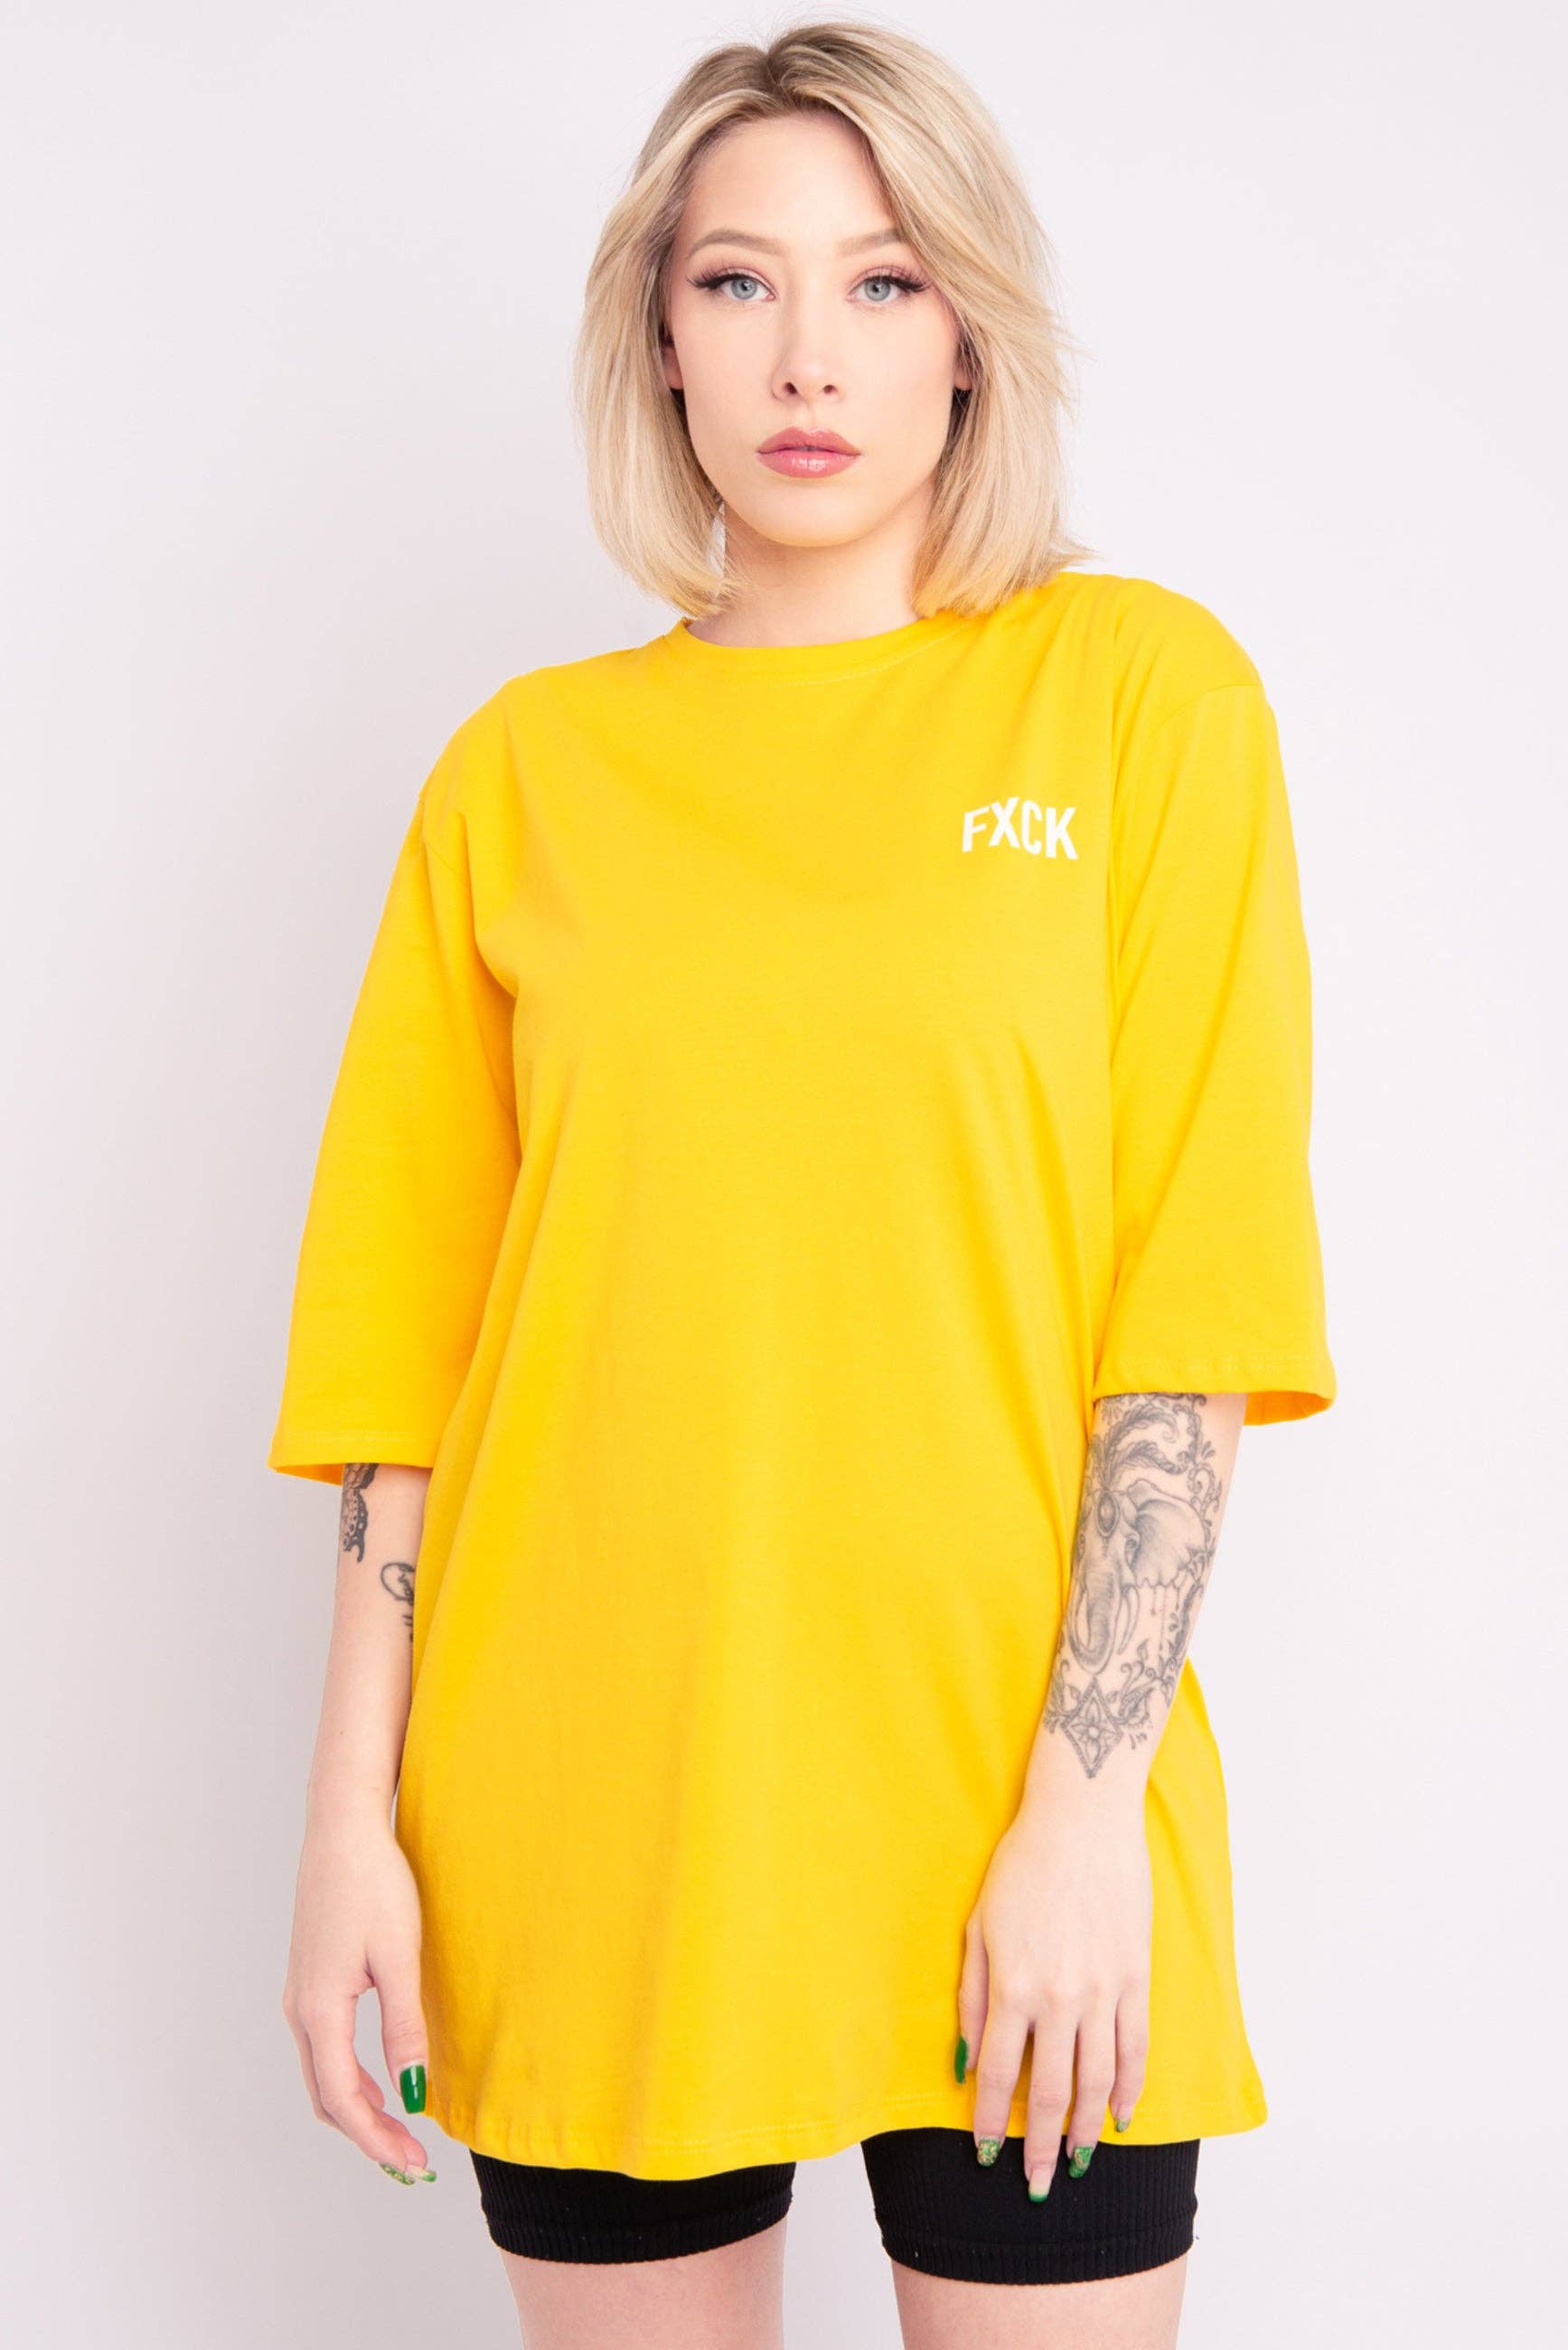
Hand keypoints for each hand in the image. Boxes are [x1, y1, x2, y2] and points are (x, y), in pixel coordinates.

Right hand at [281, 1810, 434, 2180]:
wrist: (343, 1829)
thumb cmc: (374, 1884)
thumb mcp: (400, 1958)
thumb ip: (403, 2028)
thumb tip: (411, 2094)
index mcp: (320, 2009)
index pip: (344, 2099)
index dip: (377, 2139)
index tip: (413, 2163)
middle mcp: (299, 2009)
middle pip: (326, 2097)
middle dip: (367, 2134)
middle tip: (411, 2160)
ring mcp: (299, 1993)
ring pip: (321, 2074)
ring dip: (357, 2108)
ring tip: (399, 2130)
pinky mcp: (309, 1978)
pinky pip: (323, 2047)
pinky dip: (348, 2077)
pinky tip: (378, 2078)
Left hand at [958, 1787, 1151, 2192]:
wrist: (1082, 1820)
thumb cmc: (1021, 1866)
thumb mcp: (978, 1927)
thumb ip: (972, 1997)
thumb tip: (967, 2060)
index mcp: (1014, 1987)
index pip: (1000, 2075)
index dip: (993, 2121)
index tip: (987, 2152)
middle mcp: (1060, 1999)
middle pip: (1052, 2092)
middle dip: (1042, 2145)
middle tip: (1037, 2182)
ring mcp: (1103, 1990)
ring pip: (1098, 2080)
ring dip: (1087, 2129)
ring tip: (1079, 2161)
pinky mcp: (1136, 1977)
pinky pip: (1136, 2048)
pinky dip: (1130, 2088)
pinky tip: (1123, 2116)